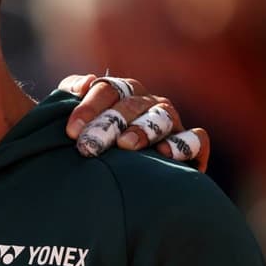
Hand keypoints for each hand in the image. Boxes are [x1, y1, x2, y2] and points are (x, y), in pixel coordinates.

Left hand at [58, 74, 210, 171]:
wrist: (112, 183)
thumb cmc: (88, 147)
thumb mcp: (74, 122)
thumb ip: (68, 96)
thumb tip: (86, 82)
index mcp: (121, 93)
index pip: (108, 90)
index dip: (89, 108)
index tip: (72, 131)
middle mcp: (148, 103)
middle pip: (132, 104)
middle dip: (109, 124)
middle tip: (89, 147)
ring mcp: (172, 123)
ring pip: (163, 116)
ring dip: (142, 130)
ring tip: (125, 146)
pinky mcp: (193, 148)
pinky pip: (196, 139)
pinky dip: (184, 143)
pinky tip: (165, 154)